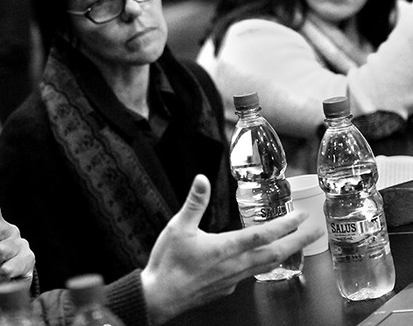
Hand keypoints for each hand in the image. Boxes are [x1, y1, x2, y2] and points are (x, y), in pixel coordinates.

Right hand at [141, 174, 322, 324]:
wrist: (159, 296)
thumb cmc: (168, 264)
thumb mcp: (178, 227)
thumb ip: (194, 203)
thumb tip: (201, 180)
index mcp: (225, 248)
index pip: (263, 235)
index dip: (285, 225)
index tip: (302, 216)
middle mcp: (235, 265)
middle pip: (275, 253)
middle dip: (299, 241)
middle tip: (317, 231)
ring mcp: (233, 279)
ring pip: (267, 265)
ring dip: (287, 253)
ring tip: (299, 244)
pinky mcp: (227, 287)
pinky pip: (253, 274)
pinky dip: (267, 264)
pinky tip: (264, 260)